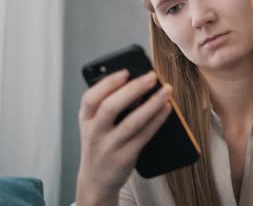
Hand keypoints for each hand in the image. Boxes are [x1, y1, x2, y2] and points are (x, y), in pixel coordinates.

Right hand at [75, 70, 171, 204]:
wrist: (96, 181)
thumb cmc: (100, 144)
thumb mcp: (94, 125)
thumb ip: (107, 106)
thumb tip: (139, 84)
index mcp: (86, 119)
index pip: (90, 98)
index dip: (108, 83)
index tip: (126, 71)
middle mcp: (94, 132)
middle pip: (111, 107)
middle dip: (133, 89)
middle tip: (152, 76)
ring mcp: (109, 146)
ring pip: (132, 122)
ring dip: (152, 104)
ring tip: (166, 90)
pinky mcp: (125, 157)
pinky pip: (144, 135)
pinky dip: (157, 120)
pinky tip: (166, 108)